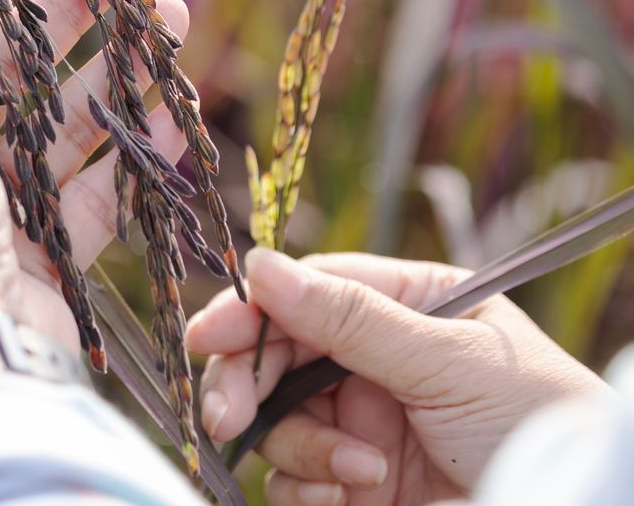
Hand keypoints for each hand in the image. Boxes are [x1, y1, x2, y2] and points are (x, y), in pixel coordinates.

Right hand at [188, 250, 607, 505]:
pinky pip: (293, 479)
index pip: (306, 291)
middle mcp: (374, 360)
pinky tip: (351, 496)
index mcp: (406, 306)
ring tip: (360, 474)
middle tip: (230, 418)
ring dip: (303, 448)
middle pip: (272, 356)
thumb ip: (350, 317)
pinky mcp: (356, 484)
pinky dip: (308, 488)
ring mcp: (363, 423)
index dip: (251, 311)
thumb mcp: (447, 360)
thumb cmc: (538, 423)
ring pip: (276, 421)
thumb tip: (260, 265)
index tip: (208, 336)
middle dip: (247, 386)